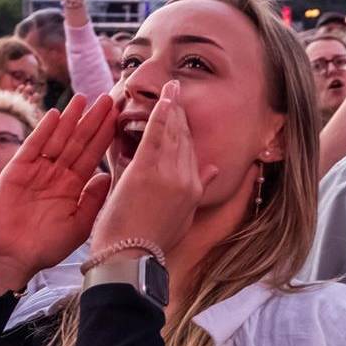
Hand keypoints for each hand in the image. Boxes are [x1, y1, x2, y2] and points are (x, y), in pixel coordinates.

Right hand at [0, 93, 118, 291]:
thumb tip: (108, 177)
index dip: (105, 136)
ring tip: (84, 99)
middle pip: (78, 142)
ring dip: (70, 119)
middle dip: (92, 121)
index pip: (92, 155)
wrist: (11, 257)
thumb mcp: (78, 225)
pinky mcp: (17, 170)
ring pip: (57, 139)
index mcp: (73, 186)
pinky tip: (56, 115)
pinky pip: (33, 147)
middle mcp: (56, 174)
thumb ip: (93, 200)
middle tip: (108, 98)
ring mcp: (37, 170)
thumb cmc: (45, 247)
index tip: (119, 117)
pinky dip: (43, 131)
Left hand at [91, 81, 212, 256]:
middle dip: (181, 112)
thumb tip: (214, 170)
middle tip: (177, 88)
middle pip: (184, 138)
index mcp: (193, 190)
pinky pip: (156, 135)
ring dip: (171, 107)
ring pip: (172, 133)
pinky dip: (160, 114)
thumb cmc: (150, 242)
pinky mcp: (146, 171)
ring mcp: (167, 173)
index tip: (183, 111)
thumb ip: (200, 190)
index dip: (187, 128)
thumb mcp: (183, 217)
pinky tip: (163, 98)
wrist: (132, 258)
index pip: (192, 151)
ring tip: (171, 87)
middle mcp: (186, 178)